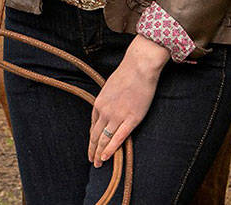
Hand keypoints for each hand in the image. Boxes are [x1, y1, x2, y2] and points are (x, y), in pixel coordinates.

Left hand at [88, 35, 170, 166]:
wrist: (139, 67)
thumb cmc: (127, 74)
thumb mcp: (110, 87)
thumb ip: (107, 100)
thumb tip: (107, 108)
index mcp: (99, 103)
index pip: (93, 125)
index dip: (92, 138)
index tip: (92, 147)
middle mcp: (105, 111)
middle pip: (96, 135)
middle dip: (93, 150)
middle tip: (92, 161)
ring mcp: (117, 116)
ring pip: (105, 139)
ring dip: (100, 153)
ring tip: (98, 164)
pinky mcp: (131, 119)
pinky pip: (118, 138)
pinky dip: (111, 149)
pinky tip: (106, 157)